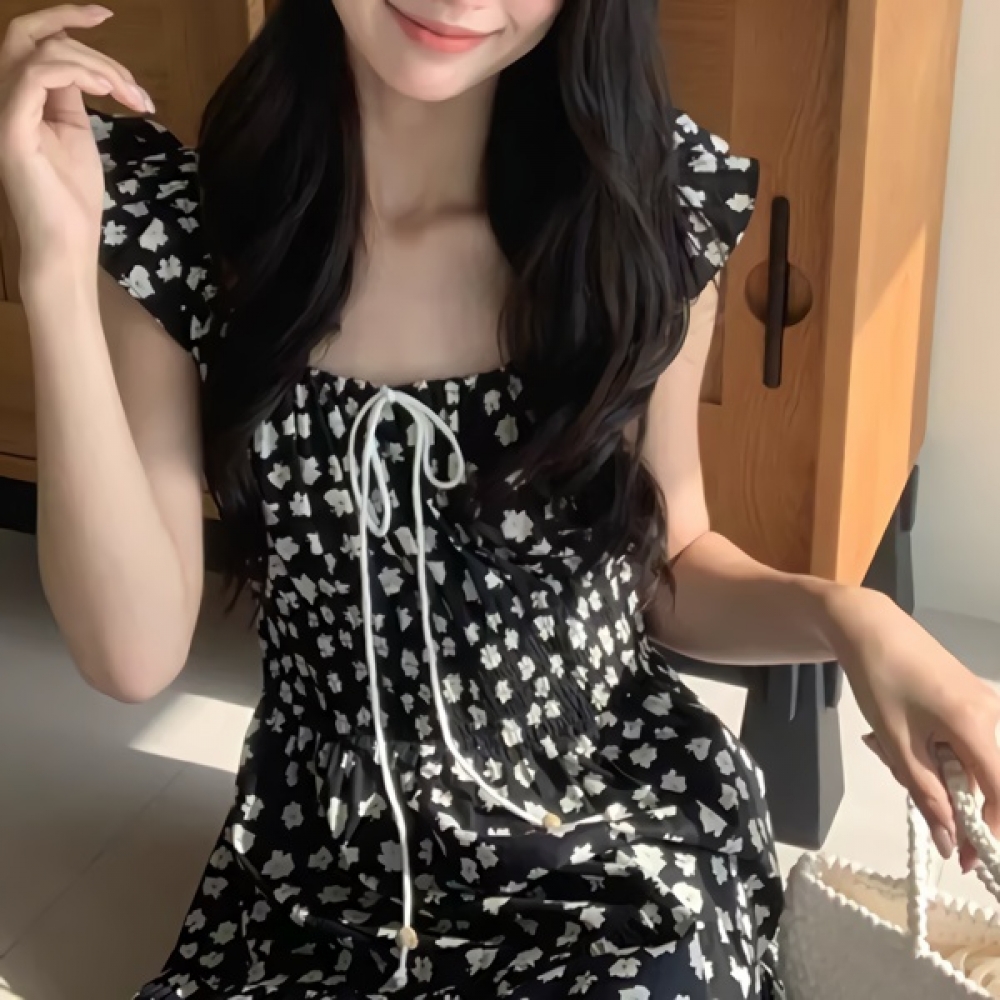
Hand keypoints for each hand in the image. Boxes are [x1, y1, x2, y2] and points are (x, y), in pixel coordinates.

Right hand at [0, 4, 151, 278]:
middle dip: (84, 36)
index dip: (66, 17)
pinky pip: (35, 75)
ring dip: (99, 66)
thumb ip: (72, 96)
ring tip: (130, 98)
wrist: (65, 242)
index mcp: (19, 96)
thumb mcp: (77, 133)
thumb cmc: (73, 198)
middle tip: (131, 82)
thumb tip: (86, 68)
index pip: (32, 40)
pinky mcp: (11, 127)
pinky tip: (109, 92)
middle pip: (31, 33)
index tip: (106, 15)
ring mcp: (3, 111)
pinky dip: (77, 73)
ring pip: (43, 51)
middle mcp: (3, 96)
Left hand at [826, 586, 999, 866]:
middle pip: (983, 780)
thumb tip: (951, 843)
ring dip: (931, 769)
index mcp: (978, 726)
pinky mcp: (971, 699)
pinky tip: (898, 735)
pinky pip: (962, 742)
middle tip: (896, 770)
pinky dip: (932, 750)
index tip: (968, 860)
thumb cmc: (880, 680)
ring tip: (886, 744)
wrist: (868, 626)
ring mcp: (985, 705)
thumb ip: (927, 795)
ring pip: (968, 762)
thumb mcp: (897, 744)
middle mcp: (993, 715)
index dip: (988, 832)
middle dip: (944, 794)